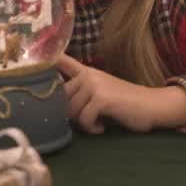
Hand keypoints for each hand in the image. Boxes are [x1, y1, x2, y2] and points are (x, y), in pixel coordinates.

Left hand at [56, 55, 185, 132]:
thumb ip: (82, 94)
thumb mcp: (101, 94)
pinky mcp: (101, 98)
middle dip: (71, 114)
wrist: (153, 106)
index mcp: (87, 72)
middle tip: (89, 119)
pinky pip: (84, 120)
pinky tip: (102, 127)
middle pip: (62, 99)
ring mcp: (94, 84)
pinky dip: (92, 128)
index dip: (47, 60)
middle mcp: (88, 75)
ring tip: (99, 122)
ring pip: (71, 111)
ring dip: (84, 123)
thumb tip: (59, 108)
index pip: (63, 61)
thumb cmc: (126, 105)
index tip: (32, 56)